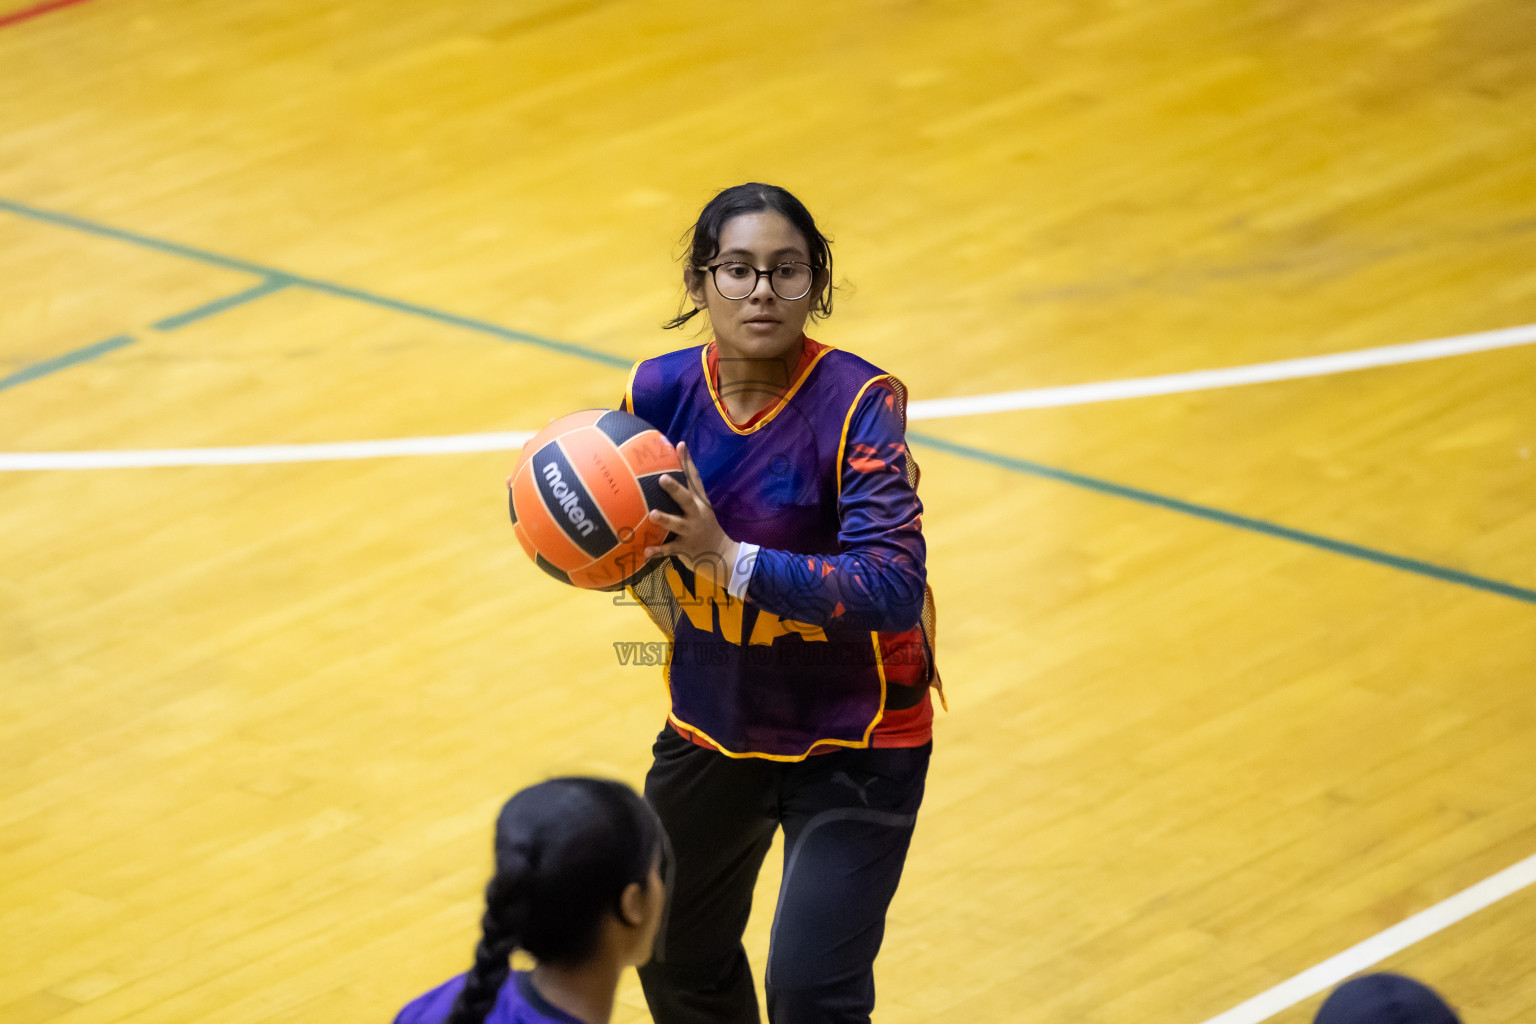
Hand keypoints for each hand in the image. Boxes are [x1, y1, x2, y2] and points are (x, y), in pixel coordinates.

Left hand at [644, 442, 739, 585]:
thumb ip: (685, 494)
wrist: (721, 554)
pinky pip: (669, 549)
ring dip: (665, 519)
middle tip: (662, 478)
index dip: (687, 462)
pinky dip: (657, 551)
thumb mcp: (700, 508)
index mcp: (700, 502)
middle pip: (686, 499)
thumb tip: (663, 475)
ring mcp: (691, 531)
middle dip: (675, 489)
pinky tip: (645, 552)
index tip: (680, 445)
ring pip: (677, 524)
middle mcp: (696, 514)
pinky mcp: (685, 548)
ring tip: (653, 514)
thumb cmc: (704, 526)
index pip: (694, 478)